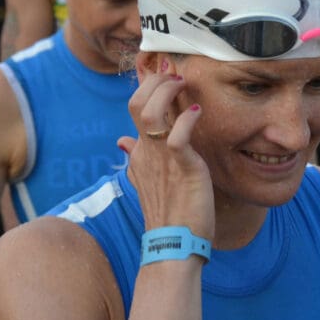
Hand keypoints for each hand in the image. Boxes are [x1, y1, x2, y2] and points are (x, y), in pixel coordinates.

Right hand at [118, 73, 214, 241]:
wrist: (172, 247)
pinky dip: (187, 120)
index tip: (166, 73)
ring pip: (150, 112)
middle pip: (137, 102)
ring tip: (183, 85)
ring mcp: (161, 159)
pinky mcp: (182, 168)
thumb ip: (136, 159)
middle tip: (176, 76)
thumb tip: (122, 142)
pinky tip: (197, 112)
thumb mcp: (147, 181)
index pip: (137, 107)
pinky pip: (177, 137)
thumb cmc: (168, 214)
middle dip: (156, 81)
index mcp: (140, 152)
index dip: (150, 85)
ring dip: (167, 92)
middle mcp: (146, 151)